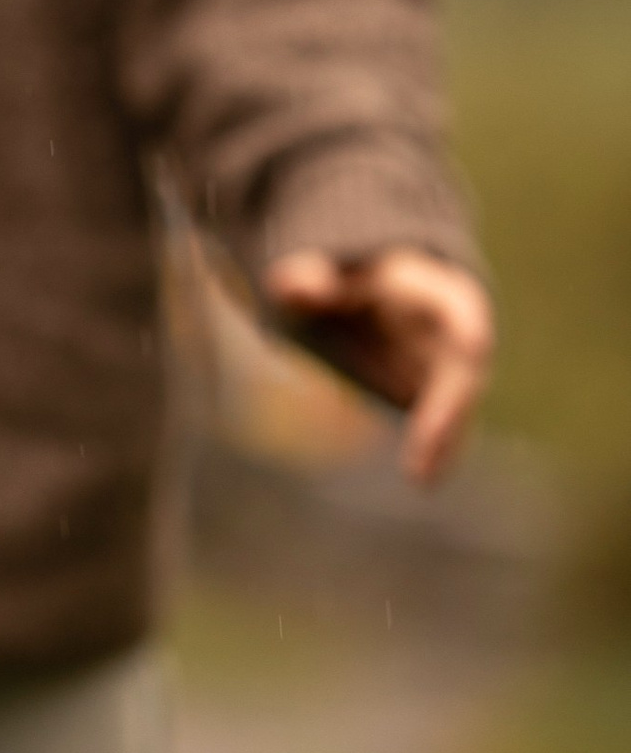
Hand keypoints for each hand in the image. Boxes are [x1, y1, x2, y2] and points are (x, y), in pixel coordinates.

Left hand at [263, 246, 494, 486]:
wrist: (365, 282)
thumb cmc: (343, 274)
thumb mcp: (321, 270)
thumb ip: (309, 279)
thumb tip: (285, 285)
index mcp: (436, 290)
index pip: (464, 320)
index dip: (460, 349)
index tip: (445, 395)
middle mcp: (455, 327)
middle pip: (467, 372)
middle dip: (448, 416)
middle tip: (421, 467)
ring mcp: (452, 359)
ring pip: (461, 403)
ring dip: (448, 442)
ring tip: (424, 482)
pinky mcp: (441, 387)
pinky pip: (448, 420)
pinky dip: (441, 449)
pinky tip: (426, 482)